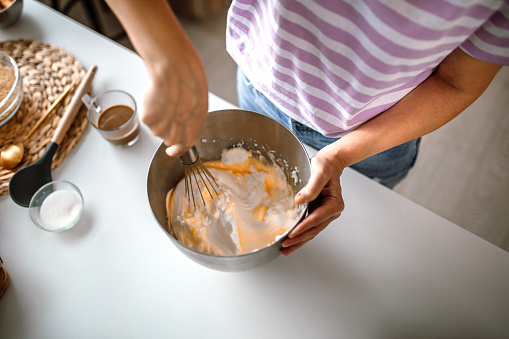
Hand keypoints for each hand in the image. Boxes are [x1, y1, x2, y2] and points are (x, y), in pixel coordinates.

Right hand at [104, 0, 208, 156]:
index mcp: (196, 123)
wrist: (172, 64)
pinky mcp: (149, 119)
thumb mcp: (198, 100)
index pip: (187, 144)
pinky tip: (156, 97)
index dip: (179, 148)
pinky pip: (148, 121)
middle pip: (170, 139)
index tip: (172, 150)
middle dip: (169, 127)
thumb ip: (192, 119)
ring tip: (163, 99)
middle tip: (169, 108)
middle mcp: (180, 128)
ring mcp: (164, 125)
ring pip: (157, 130)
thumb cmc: (187, 76)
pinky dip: (150, 110)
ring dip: (158, 118)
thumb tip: (182, 135)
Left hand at [282, 149, 345, 255]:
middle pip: (314, 229)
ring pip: (311, 231)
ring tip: (285, 249)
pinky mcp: (317, 212)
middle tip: (285, 245)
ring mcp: (324, 213)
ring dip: (298, 241)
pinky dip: (299, 234)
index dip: (303, 227)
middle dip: (299, 239)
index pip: (316, 218)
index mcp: (334, 204)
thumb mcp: (319, 172)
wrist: (329, 162)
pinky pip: (308, 226)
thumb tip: (299, 200)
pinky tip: (291, 241)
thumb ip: (311, 187)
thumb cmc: (326, 165)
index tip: (292, 233)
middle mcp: (331, 211)